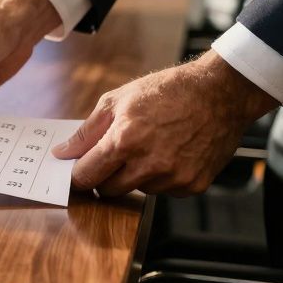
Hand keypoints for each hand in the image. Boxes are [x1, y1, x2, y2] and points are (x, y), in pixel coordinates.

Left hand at [52, 52, 278, 196]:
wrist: (219, 93)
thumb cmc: (166, 91)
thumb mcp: (117, 101)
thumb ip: (86, 132)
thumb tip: (62, 153)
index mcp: (125, 141)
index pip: (87, 176)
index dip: (77, 175)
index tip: (75, 172)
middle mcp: (150, 164)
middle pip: (109, 190)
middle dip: (104, 176)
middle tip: (112, 156)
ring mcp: (174, 178)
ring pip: (137, 190)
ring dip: (135, 176)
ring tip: (150, 147)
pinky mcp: (193, 185)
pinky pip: (164, 191)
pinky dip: (161, 178)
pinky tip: (170, 153)